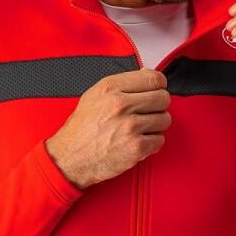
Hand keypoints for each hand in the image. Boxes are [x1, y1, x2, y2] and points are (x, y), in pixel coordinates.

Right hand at [45, 67, 171, 189]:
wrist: (70, 159)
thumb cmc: (81, 130)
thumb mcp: (94, 96)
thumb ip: (122, 85)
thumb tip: (147, 76)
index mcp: (111, 88)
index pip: (154, 79)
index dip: (159, 86)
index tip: (156, 92)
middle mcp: (121, 105)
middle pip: (163, 98)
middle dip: (158, 107)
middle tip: (147, 114)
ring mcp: (130, 127)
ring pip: (164, 119)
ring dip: (156, 126)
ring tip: (140, 130)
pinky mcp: (136, 147)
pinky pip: (160, 140)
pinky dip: (152, 143)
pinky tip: (138, 142)